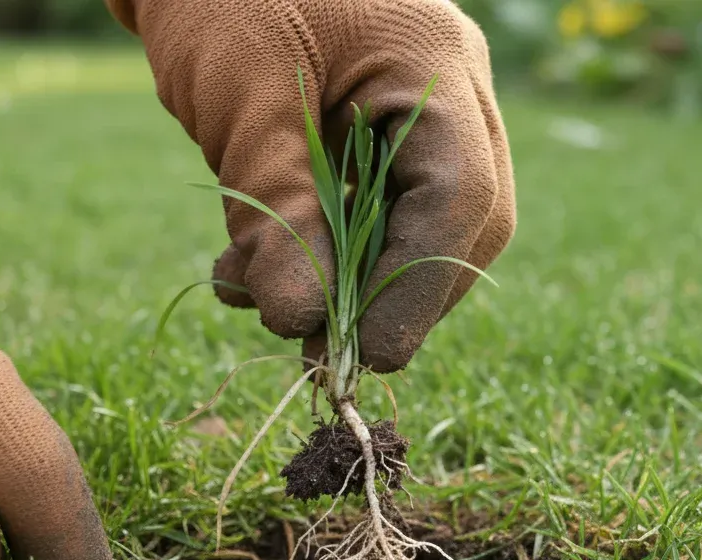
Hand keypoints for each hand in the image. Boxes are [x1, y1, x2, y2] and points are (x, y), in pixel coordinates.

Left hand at [109, 0, 515, 372]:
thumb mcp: (241, 98)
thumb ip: (277, 208)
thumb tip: (298, 323)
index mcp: (436, 62)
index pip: (459, 196)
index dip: (417, 288)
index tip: (366, 355)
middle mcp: (448, 91)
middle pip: (455, 224)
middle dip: (387, 296)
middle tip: (321, 352)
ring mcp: (417, 112)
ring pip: (415, 229)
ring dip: (344, 285)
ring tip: (261, 302)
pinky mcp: (377, 134)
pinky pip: (372, 212)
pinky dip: (319, 253)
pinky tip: (250, 269)